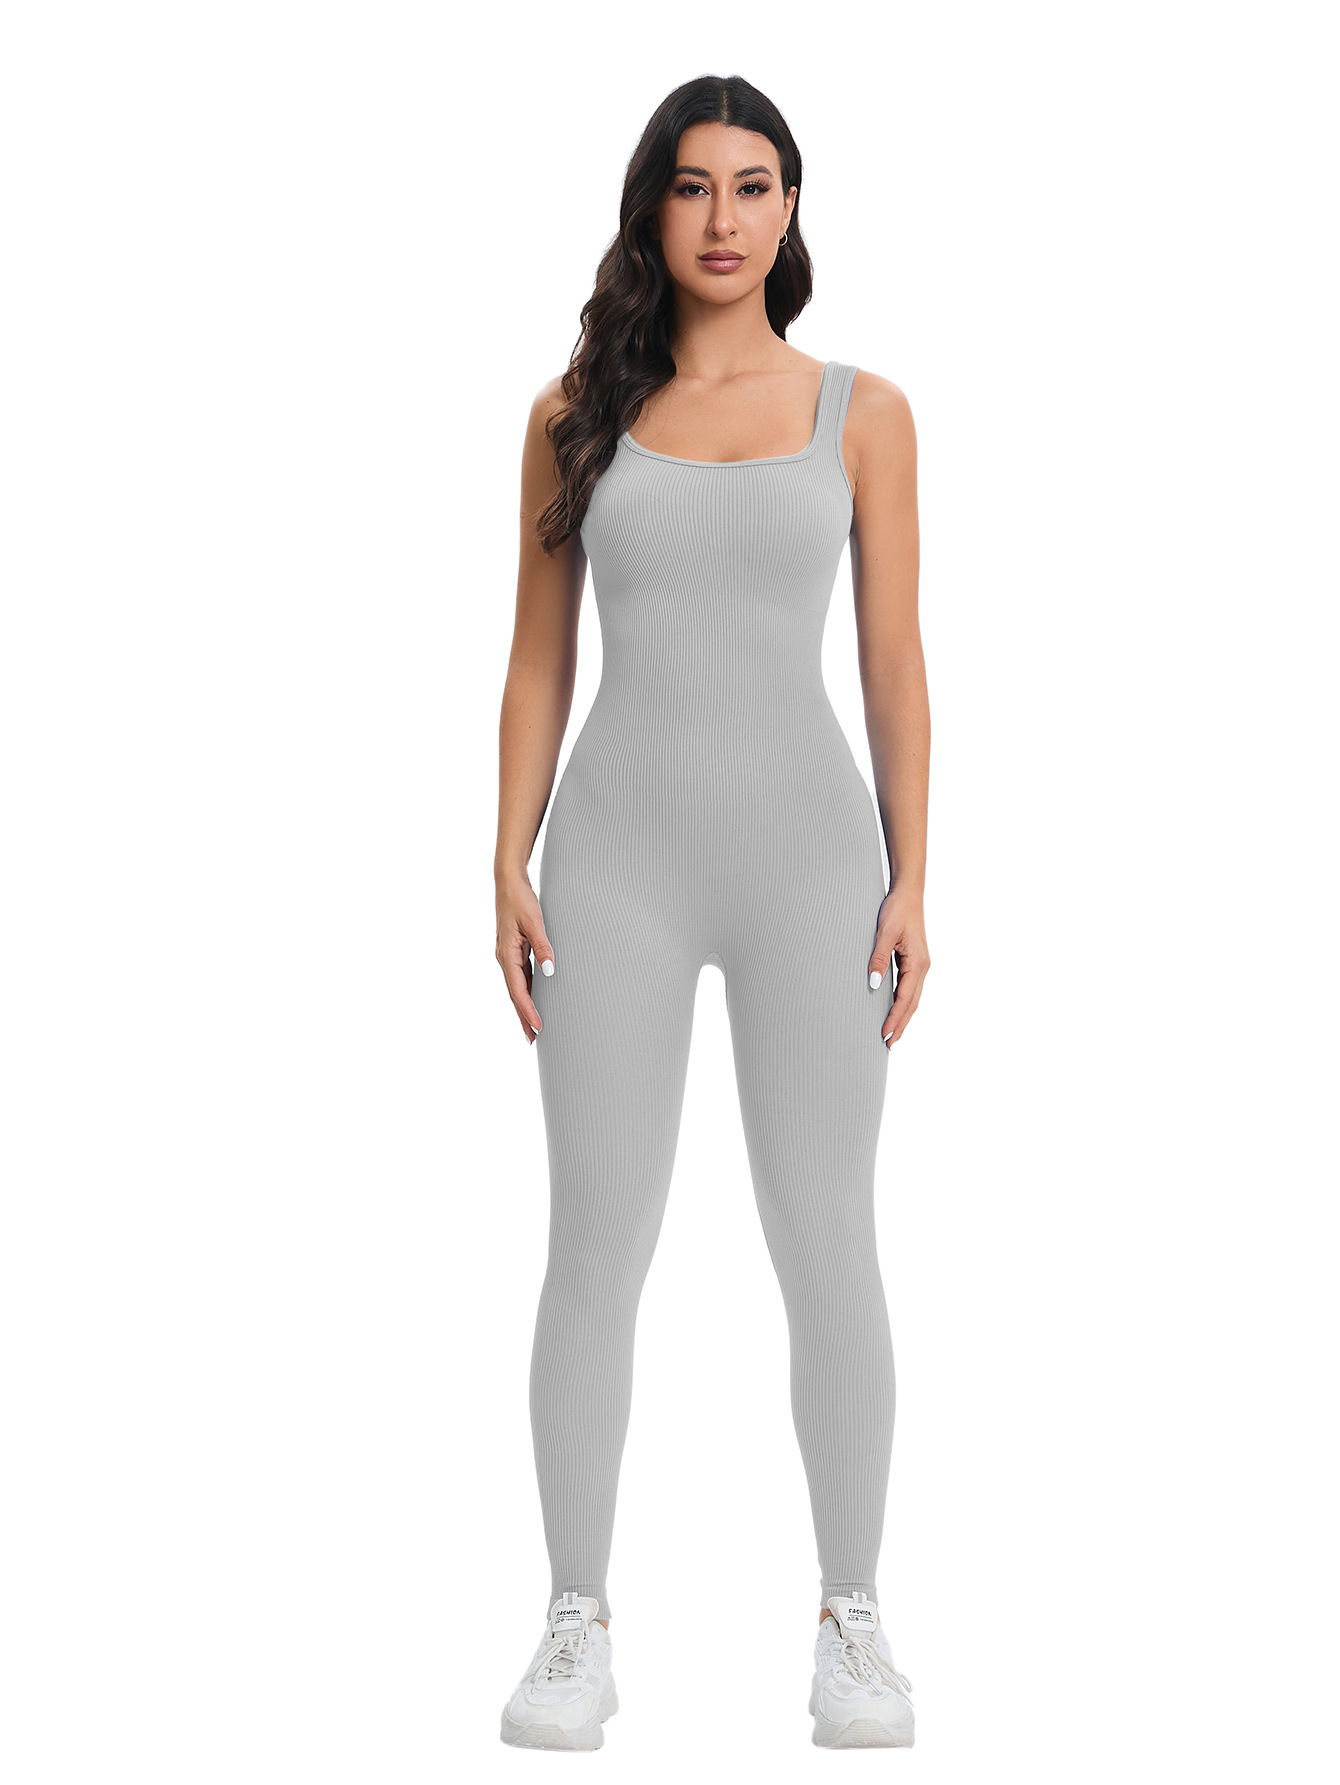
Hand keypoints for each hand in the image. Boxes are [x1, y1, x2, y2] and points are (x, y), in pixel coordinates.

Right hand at [495, 871, 555, 1043]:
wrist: (508, 882)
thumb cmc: (520, 900)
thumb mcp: (534, 922)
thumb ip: (543, 947)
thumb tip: (550, 971)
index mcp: (506, 955)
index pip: (518, 990)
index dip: (528, 1010)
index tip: (538, 1027)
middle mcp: (504, 958)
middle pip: (514, 994)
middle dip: (523, 1016)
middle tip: (533, 1039)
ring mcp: (507, 955)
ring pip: (517, 987)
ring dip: (524, 1006)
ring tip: (534, 1026)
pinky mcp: (513, 950)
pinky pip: (519, 976)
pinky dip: (526, 991)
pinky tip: (534, 998)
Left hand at [868, 889, 929, 1047]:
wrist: (908, 893)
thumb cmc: (897, 910)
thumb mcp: (884, 933)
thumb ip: (878, 959)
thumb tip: (874, 984)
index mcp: (918, 963)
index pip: (905, 998)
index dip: (895, 1018)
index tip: (886, 1035)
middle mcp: (922, 967)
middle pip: (912, 1003)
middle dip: (901, 1024)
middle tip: (889, 1044)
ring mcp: (919, 965)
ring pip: (912, 997)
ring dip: (902, 1016)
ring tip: (891, 1033)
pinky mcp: (914, 961)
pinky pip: (909, 988)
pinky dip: (902, 1002)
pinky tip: (894, 1009)